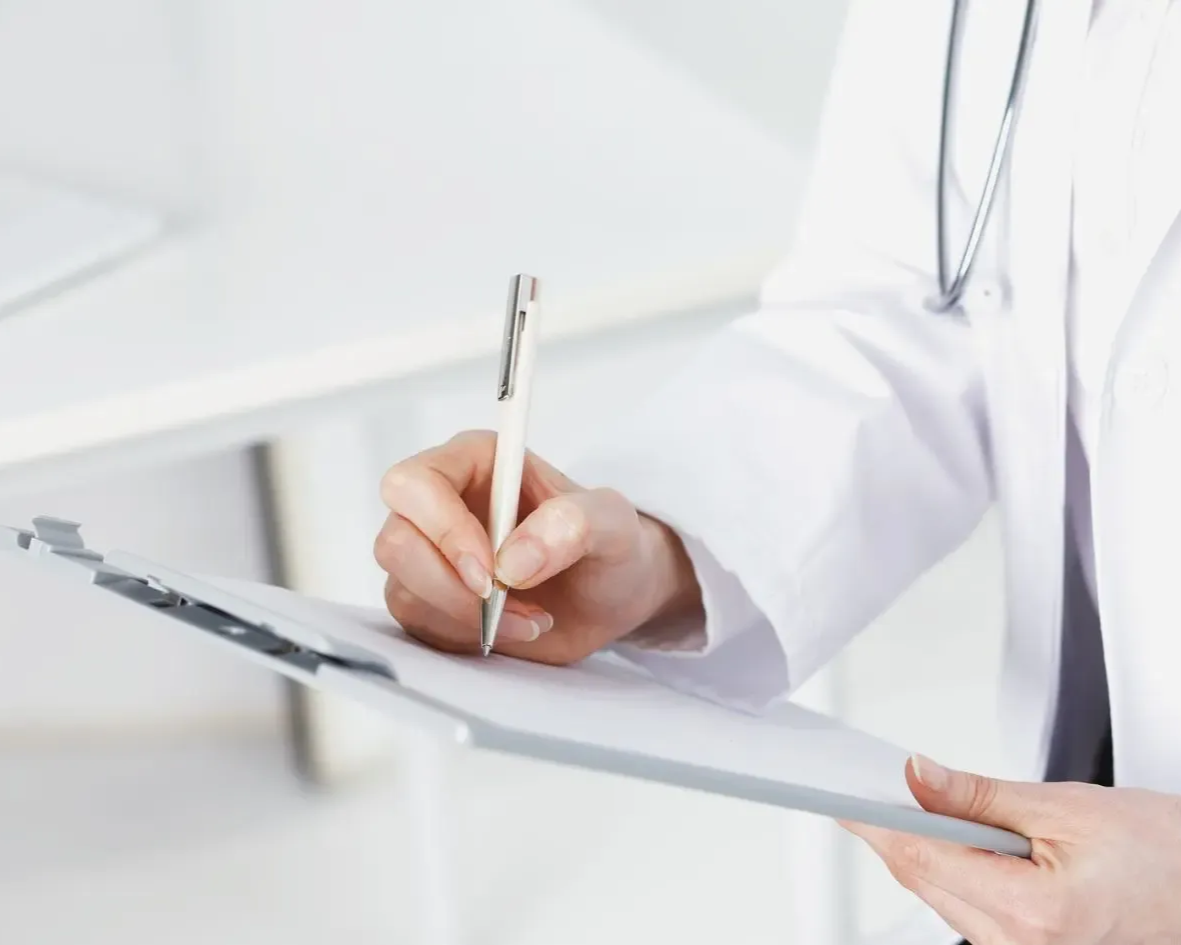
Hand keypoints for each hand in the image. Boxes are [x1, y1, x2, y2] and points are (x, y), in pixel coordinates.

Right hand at [374, 430, 701, 662]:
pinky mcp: (431, 602)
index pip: (415, 485)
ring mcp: (430, 556)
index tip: (490, 574)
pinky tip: (514, 629)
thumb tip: (513, 561)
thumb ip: (573, 524)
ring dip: (467, 618)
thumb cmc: (609, 544)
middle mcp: (441, 504)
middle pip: (395, 542)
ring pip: (403, 590)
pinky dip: (466, 638)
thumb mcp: (613, 522)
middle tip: (505, 603)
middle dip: (450, 586)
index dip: (442, 530)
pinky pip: (419, 626)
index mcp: (474, 462)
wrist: (612, 596)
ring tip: (530, 616)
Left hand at [841, 755, 1180, 943]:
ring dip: (915, 850)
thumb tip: (917, 776)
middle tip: (860, 784)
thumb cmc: (1161, 853)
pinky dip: (945, 869)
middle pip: (923, 880)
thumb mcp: (1066, 806)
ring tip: (897, 802)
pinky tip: (939, 838)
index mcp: (1033, 914)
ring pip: (938, 896)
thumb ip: (980, 795)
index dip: (875, 821)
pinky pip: (963, 909)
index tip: (840, 794)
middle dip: (888, 830)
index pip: (923, 859)